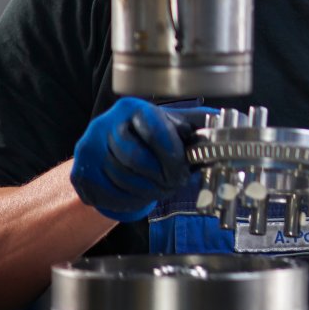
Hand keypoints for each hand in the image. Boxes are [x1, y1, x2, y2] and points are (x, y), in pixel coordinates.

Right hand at [70, 98, 209, 221]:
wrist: (113, 150)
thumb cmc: (154, 137)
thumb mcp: (177, 126)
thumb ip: (200, 127)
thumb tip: (228, 126)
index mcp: (133, 108)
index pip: (153, 128)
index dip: (171, 154)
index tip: (184, 170)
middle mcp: (105, 123)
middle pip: (134, 158)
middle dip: (160, 177)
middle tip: (174, 185)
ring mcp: (88, 147)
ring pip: (121, 178)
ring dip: (146, 191)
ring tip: (160, 190)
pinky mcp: (80, 171)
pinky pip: (106, 194)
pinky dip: (128, 201)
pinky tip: (140, 196)